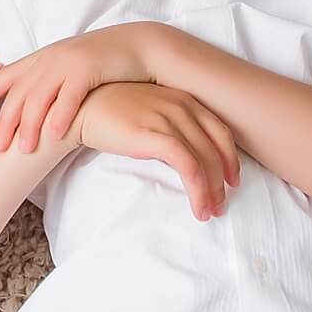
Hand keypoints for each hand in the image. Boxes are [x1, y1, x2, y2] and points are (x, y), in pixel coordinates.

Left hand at [0, 24, 163, 152]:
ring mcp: (67, 63)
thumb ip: (46, 80)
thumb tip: (28, 104)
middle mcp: (49, 59)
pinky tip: (53, 136)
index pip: (6, 76)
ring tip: (24, 149)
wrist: (135, 45)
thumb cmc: (101, 61)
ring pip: (40, 98)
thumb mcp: (66, 66)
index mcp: (41, 58)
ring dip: (30, 125)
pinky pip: (69, 96)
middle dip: (6, 121)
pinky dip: (59, 117)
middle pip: (19, 93)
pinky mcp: (87, 69)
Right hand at [73, 83, 240, 220]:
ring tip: (209, 212)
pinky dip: (198, 189)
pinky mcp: (156, 136)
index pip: (220, 131)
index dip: (230, 158)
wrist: (79, 108)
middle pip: (217, 148)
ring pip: (205, 160)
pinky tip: (196, 206)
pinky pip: (188, 166)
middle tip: (222, 203)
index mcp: (183, 99)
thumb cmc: (108, 112)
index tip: (232, 179)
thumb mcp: (147, 112)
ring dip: (212, 191)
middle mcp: (182, 107)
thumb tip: (181, 154)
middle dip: (223, 180)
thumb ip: (168, 126)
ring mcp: (170, 120)